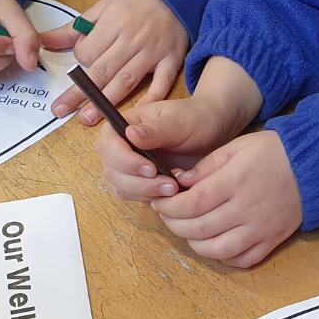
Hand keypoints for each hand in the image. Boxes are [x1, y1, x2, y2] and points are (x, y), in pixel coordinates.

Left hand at [44, 0, 188, 123]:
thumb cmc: (135, 0)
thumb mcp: (102, 6)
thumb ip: (74, 29)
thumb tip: (44, 42)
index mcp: (113, 23)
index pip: (88, 52)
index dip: (79, 63)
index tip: (79, 66)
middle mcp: (132, 40)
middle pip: (102, 71)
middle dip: (80, 93)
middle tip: (62, 111)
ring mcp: (153, 52)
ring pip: (126, 80)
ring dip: (106, 101)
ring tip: (88, 118)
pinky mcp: (171, 60)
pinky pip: (161, 84)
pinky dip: (151, 100)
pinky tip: (136, 115)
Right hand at [96, 57, 262, 201]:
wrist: (211, 131)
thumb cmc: (194, 119)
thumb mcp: (177, 121)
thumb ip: (154, 130)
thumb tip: (130, 134)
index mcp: (124, 125)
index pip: (108, 146)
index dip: (125, 161)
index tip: (151, 169)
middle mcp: (122, 146)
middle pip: (112, 171)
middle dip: (139, 183)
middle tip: (169, 184)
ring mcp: (130, 166)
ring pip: (122, 188)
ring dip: (146, 193)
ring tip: (175, 188)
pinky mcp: (142, 182)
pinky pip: (136, 197)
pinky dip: (152, 198)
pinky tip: (173, 191)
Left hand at [151, 130, 301, 267]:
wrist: (315, 166)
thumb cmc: (273, 152)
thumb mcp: (236, 147)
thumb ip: (206, 166)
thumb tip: (179, 183)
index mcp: (235, 182)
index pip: (192, 203)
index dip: (170, 207)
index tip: (161, 202)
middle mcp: (246, 209)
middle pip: (199, 228)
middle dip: (174, 224)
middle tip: (168, 216)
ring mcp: (260, 229)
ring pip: (216, 250)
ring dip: (194, 243)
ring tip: (188, 230)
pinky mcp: (271, 241)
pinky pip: (241, 260)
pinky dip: (222, 257)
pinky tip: (214, 243)